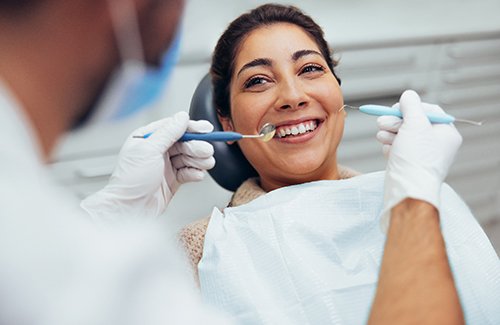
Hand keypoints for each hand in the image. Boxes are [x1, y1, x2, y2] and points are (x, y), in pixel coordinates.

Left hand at [81, 111, 214, 219]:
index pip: (173, 127)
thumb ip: (167, 133)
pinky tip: (197, 174)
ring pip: (189, 157)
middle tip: (206, 151)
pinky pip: (189, 172)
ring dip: (199, 160)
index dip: (191, 127)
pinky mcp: (173, 180)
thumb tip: (181, 118)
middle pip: (184, 142)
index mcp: (147, 139)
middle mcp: (157, 151)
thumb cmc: (130, 181)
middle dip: (197, 146)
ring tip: (205, 163)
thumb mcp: (148, 150)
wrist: (129, 210)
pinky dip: (195, 173)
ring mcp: (165, 166)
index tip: (206, 129)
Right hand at [378, 90, 461, 230]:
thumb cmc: (416, 159)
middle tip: (383, 122)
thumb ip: (411, 106)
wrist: (407, 190)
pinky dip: (390, 147)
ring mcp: (421, 155)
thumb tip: (408, 95)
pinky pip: (397, 148)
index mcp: (446, 133)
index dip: (410, 107)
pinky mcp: (408, 163)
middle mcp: (436, 144)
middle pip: (413, 122)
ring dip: (389, 133)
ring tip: (383, 137)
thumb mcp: (415, 124)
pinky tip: (388, 151)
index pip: (428, 110)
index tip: (397, 108)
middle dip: (395, 121)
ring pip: (402, 134)